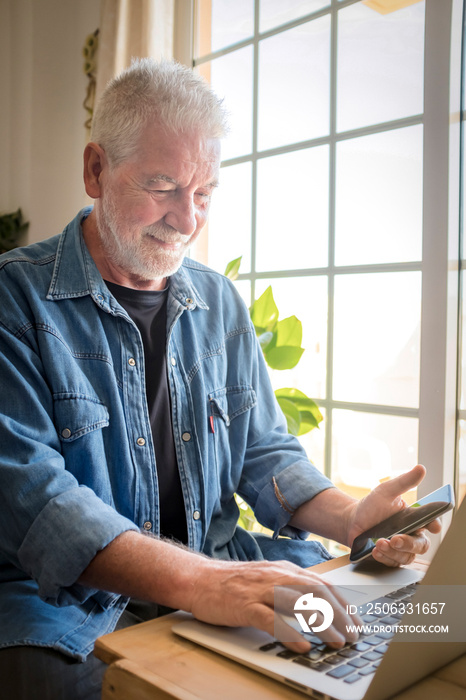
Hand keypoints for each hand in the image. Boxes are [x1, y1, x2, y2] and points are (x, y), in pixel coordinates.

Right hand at [190, 558, 361, 652]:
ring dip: (321, 623)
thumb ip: (290, 587)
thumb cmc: (234, 583)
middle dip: (339, 614)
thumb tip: (319, 604)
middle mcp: (275, 576)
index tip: (356, 622)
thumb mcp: (267, 578)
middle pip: (315, 592)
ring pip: (297, 603)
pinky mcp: (244, 605)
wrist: (199, 579)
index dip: (342, 603)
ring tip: (336, 642)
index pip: (322, 583)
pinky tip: (301, 646)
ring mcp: (260, 590)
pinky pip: (270, 619)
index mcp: (284, 570)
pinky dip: (288, 632)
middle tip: (352, 636)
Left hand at [346, 464, 441, 566]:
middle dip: (409, 543)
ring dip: (394, 552)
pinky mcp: (389, 558)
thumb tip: (421, 469)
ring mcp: (400, 548)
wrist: (351, 522)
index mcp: (414, 519)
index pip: (430, 523)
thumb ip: (404, 482)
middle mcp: (410, 535)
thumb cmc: (371, 506)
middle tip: (395, 538)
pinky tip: (375, 550)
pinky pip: (393, 563)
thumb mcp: (386, 491)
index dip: (434, 525)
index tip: (431, 525)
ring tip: (379, 543)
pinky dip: (385, 557)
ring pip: (407, 557)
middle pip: (421, 545)